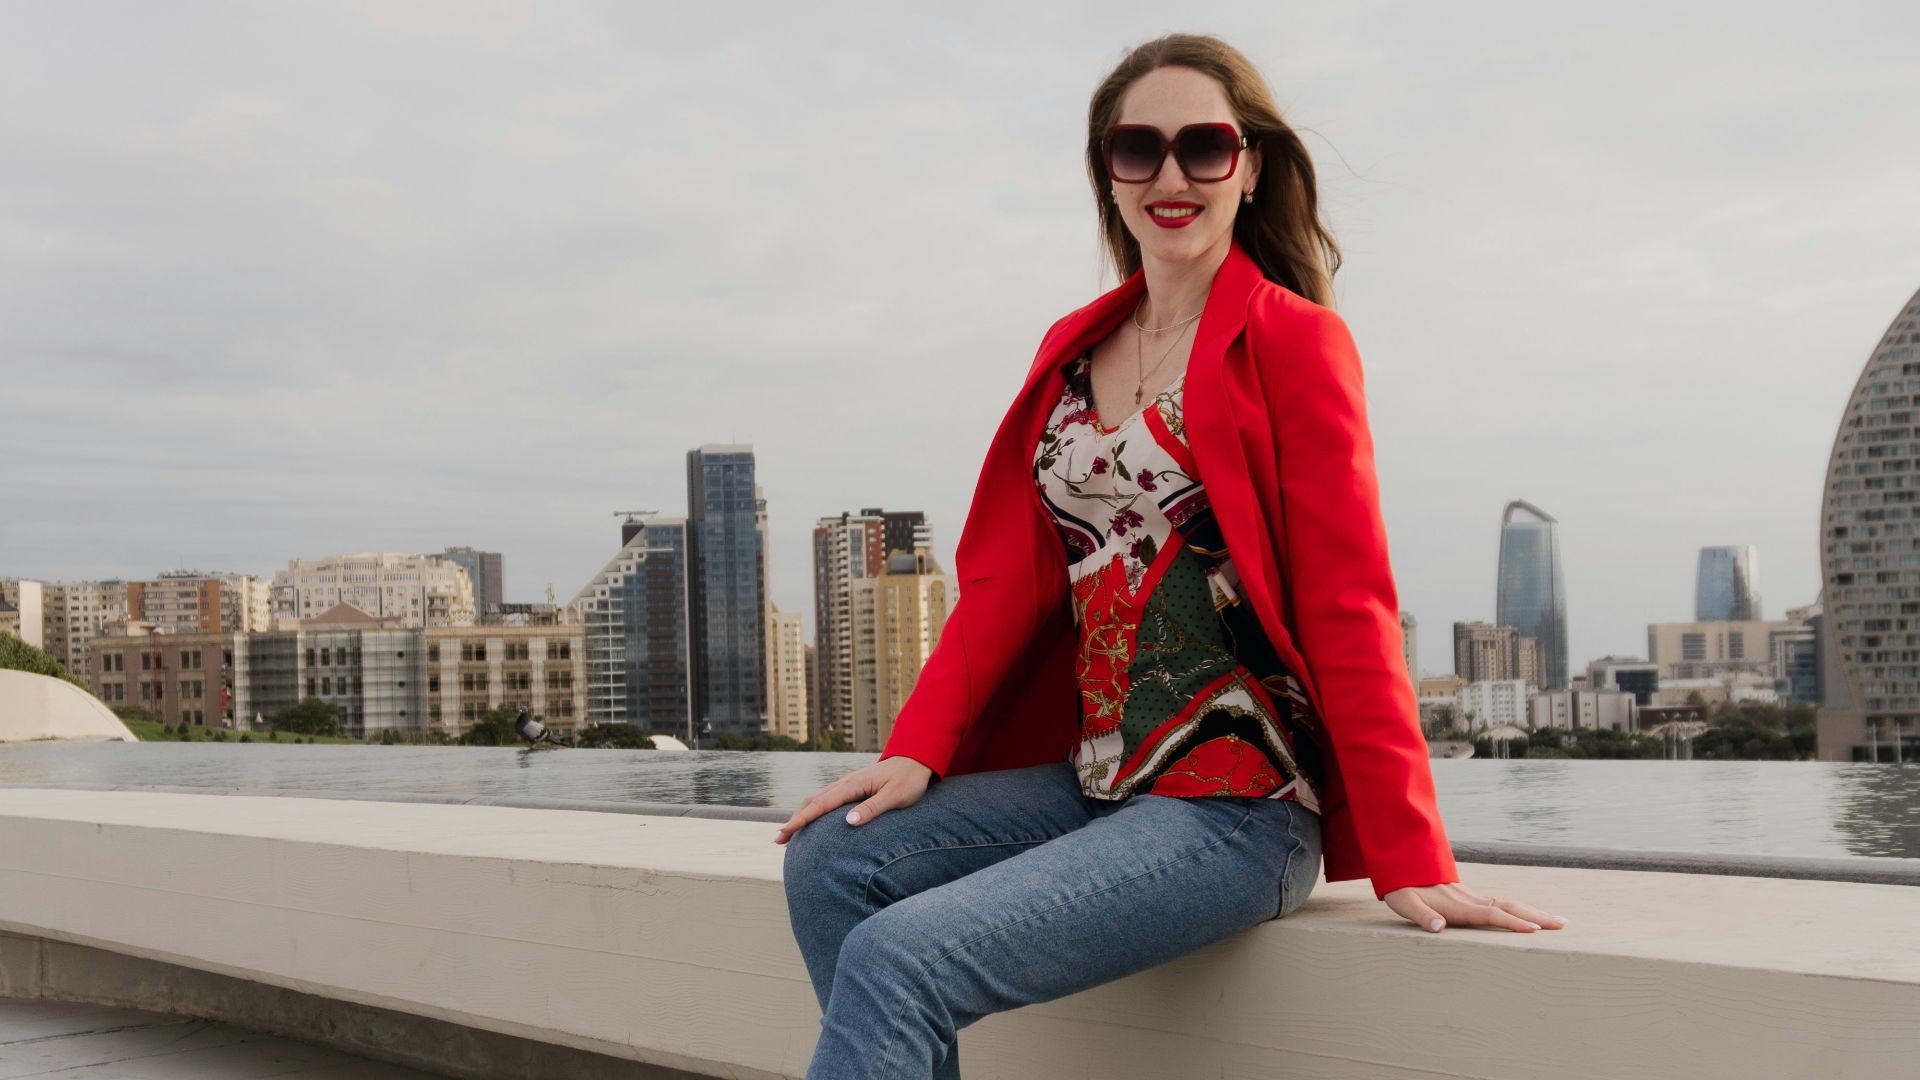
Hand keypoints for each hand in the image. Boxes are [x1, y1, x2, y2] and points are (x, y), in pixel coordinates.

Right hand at [773, 756, 933, 844]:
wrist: (917, 760)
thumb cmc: (909, 780)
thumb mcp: (895, 796)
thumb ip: (873, 808)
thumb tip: (848, 822)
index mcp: (853, 785)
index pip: (821, 804)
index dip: (802, 819)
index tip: (786, 832)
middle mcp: (846, 783)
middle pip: (812, 802)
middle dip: (794, 820)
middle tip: (778, 840)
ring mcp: (848, 785)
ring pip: (817, 800)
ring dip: (801, 815)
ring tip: (789, 834)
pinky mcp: (853, 788)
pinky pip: (827, 800)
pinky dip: (813, 810)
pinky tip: (812, 821)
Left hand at [1382, 882, 1568, 933]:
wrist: (1404, 867)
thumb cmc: (1403, 890)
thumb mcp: (1404, 903)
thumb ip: (1420, 915)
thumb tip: (1438, 927)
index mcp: (1457, 905)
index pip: (1490, 914)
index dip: (1511, 923)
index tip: (1533, 930)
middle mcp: (1470, 900)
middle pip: (1509, 907)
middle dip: (1536, 916)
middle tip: (1563, 924)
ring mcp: (1474, 897)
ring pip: (1510, 903)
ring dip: (1534, 912)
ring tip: (1559, 921)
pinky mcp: (1473, 898)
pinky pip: (1503, 903)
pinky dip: (1522, 909)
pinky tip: (1534, 916)